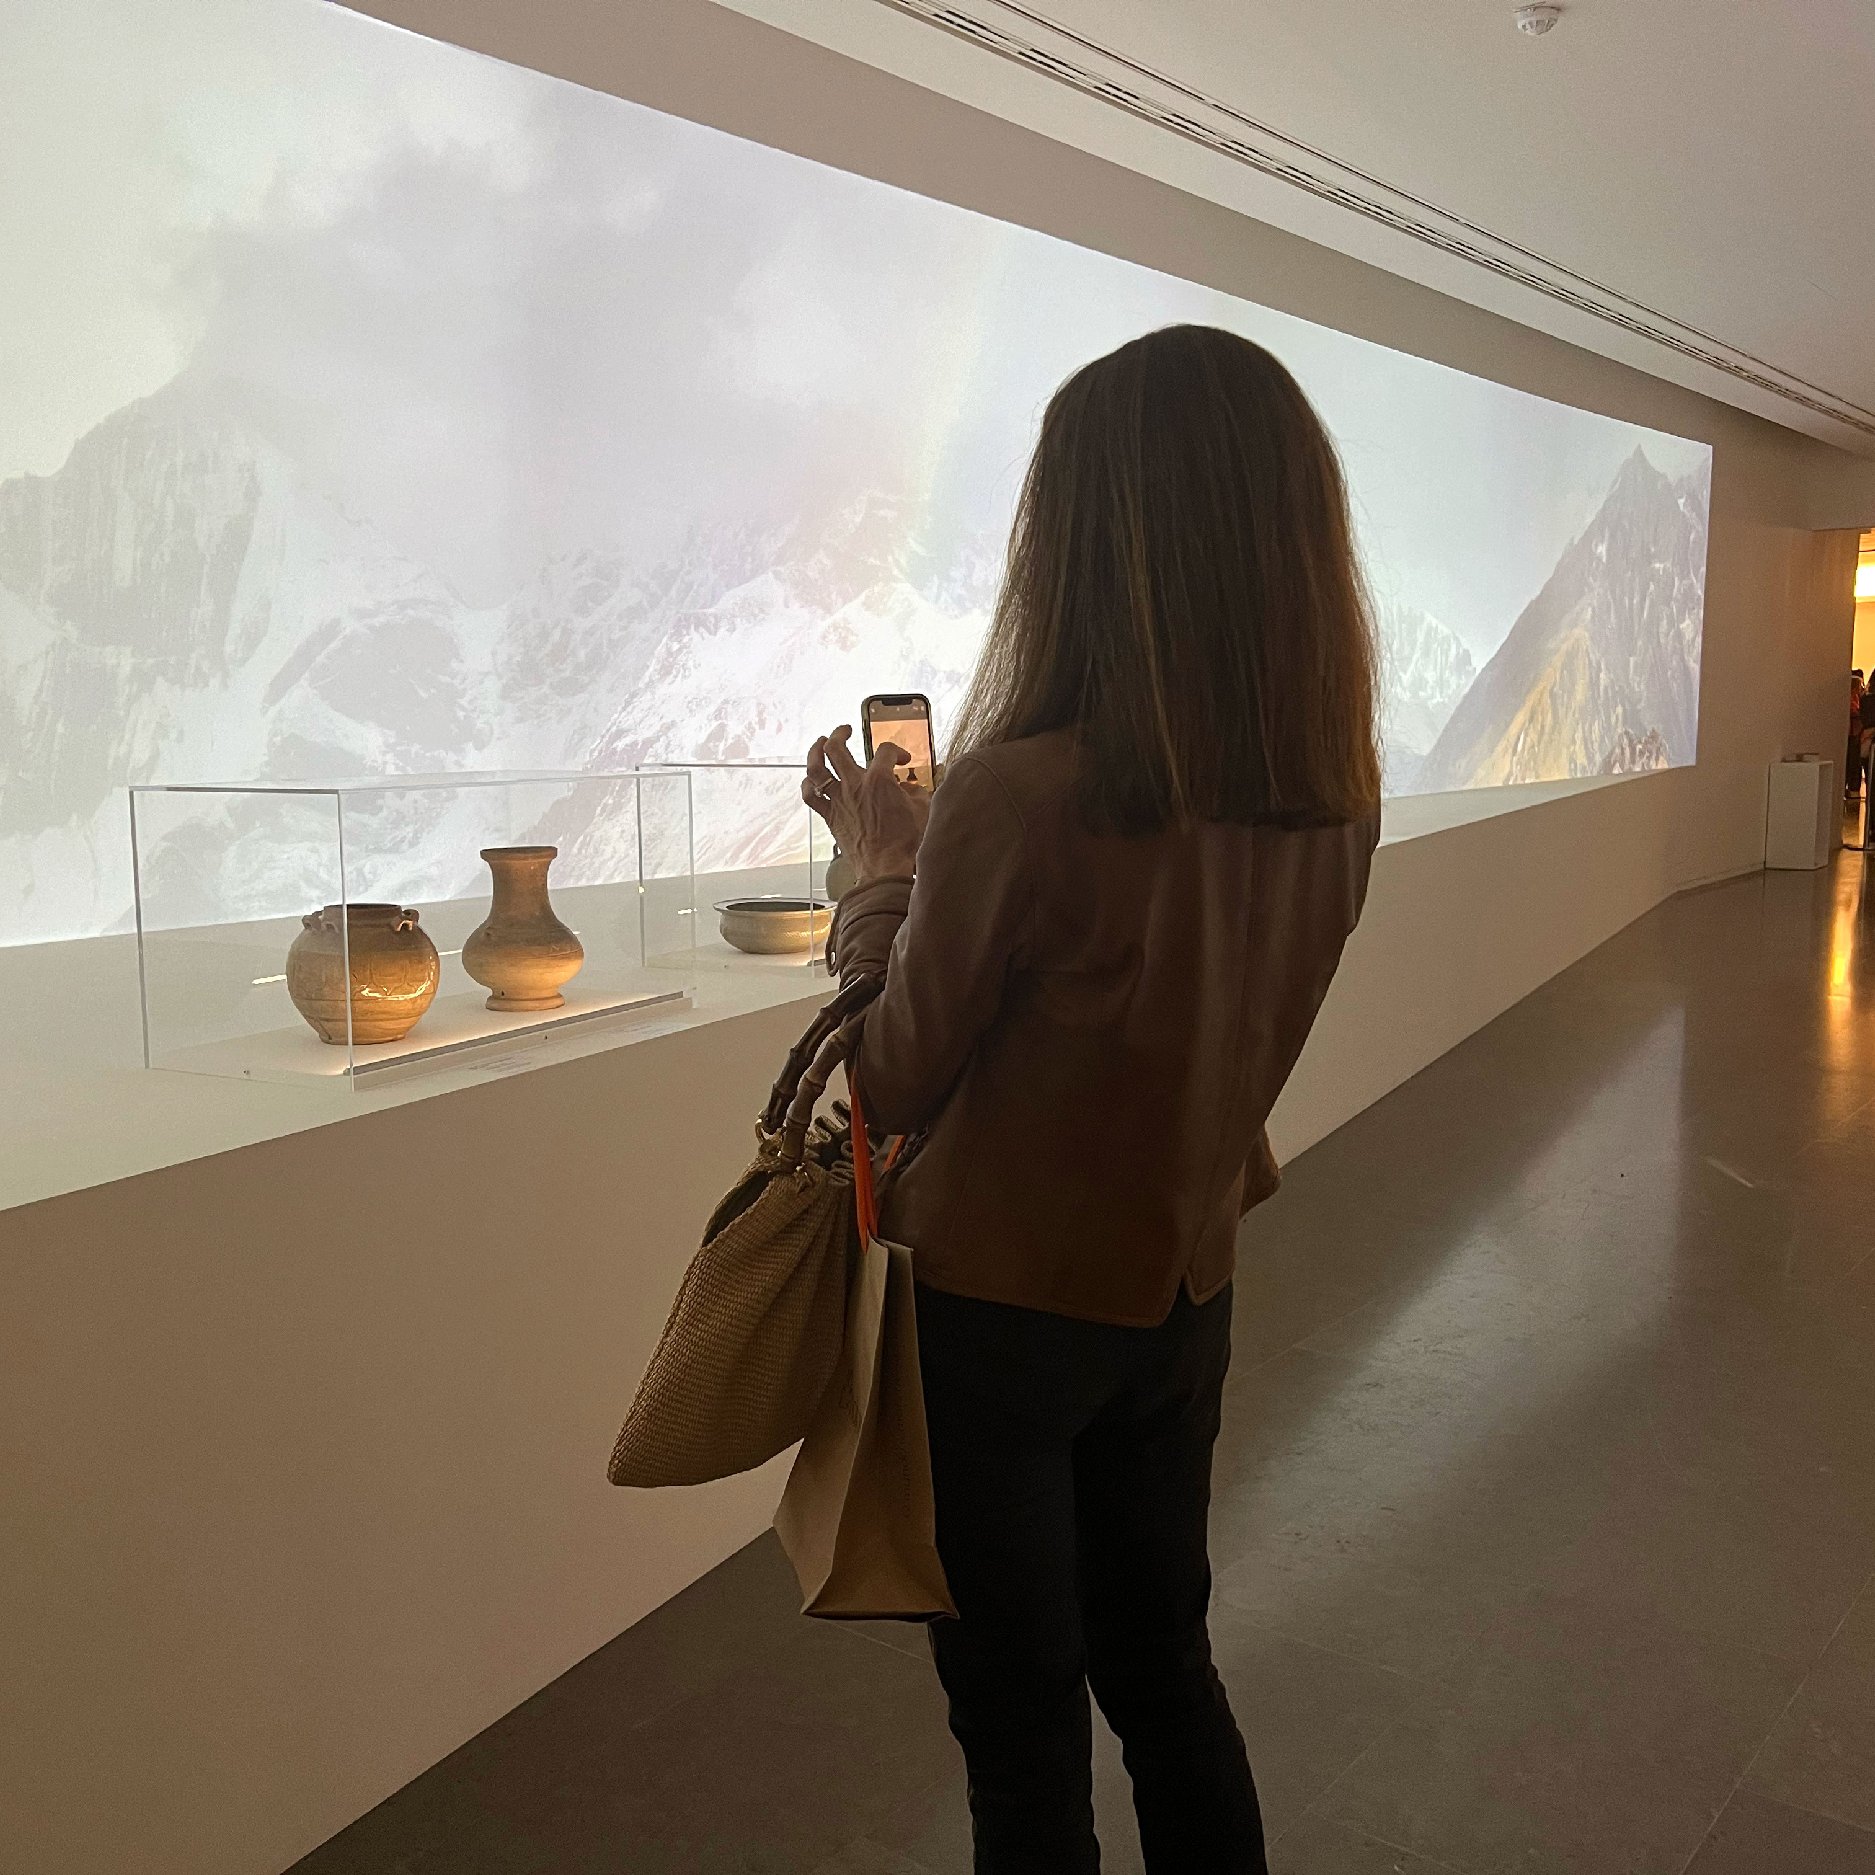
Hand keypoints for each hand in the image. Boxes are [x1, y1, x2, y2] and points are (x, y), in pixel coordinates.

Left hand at [803, 725, 930, 883]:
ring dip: (815, 751)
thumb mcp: (923, 810)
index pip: (886, 751)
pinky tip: (811, 780)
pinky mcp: (830, 817)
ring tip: (820, 743)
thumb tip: (912, 787)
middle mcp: (854, 785)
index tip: (902, 760)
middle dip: (840, 733)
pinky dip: (808, 785)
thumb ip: (916, 792)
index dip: (897, 751)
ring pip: (816, 767)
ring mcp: (839, 800)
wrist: (885, 868)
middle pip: (836, 747)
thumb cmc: (904, 843)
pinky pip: (810, 796)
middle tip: (845, 730)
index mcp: (879, 780)